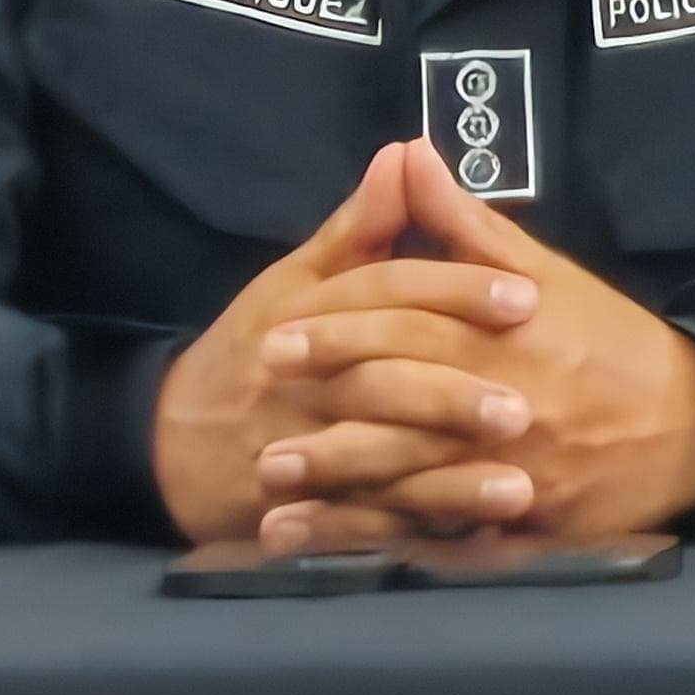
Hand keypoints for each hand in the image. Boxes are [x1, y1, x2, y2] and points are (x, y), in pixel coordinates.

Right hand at [151, 144, 539, 545]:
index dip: (456, 290)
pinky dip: (416, 534)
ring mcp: (300, 454)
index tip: (527, 297)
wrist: (166, 441)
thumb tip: (406, 153)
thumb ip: (360, 226)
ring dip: (446, 481)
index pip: (386, 294)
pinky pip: (364, 528)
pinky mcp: (304, 511)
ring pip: (377, 466)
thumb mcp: (296, 279)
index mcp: (307, 315)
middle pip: (382, 384)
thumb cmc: (251, 349)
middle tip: (529, 405)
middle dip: (453, 396)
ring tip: (520, 487)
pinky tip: (473, 540)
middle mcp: (303, 383)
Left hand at [256, 138, 694, 548]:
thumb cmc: (609, 342)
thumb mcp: (545, 274)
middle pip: (402, 400)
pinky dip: (372, 540)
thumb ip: (466, 225)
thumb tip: (407, 154)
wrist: (693, 427)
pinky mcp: (519, 526)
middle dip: (324, 401)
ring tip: (270, 483)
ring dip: (336, 480)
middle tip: (258, 402)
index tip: (277, 336)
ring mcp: (513, 470)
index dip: (341, 331)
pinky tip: (319, 543)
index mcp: (510, 335)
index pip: (413, 326)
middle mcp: (507, 402)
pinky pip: (436, 536)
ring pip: (412, 476)